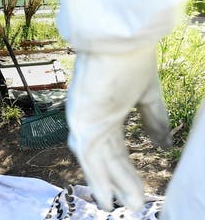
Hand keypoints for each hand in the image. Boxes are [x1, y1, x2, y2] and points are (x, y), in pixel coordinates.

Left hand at [66, 46, 170, 210]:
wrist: (120, 42)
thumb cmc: (130, 60)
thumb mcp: (147, 95)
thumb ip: (153, 119)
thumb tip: (163, 145)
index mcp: (105, 112)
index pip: (116, 148)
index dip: (126, 169)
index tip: (138, 189)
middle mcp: (91, 119)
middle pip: (108, 158)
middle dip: (121, 182)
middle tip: (133, 205)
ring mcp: (84, 121)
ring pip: (99, 161)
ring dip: (111, 184)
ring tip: (123, 206)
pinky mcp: (81, 121)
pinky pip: (89, 157)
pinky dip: (97, 178)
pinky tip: (104, 196)